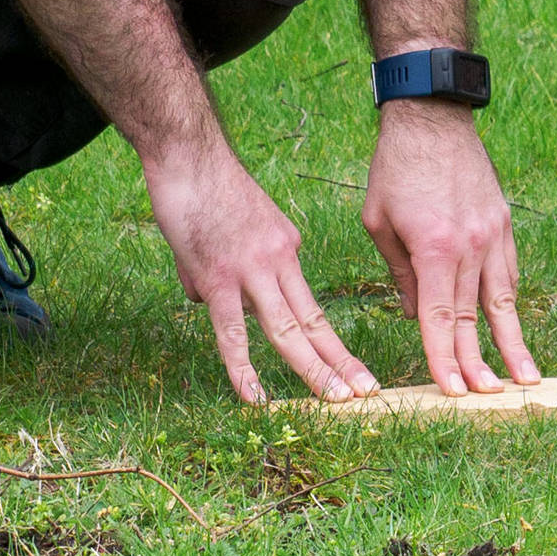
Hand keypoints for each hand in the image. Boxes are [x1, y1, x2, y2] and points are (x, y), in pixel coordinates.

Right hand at [142, 140, 379, 406]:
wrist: (190, 156)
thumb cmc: (204, 189)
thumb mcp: (236, 229)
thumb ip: (227, 271)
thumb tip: (207, 302)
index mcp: (287, 248)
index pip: (312, 305)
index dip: (333, 342)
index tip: (354, 370)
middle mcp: (279, 261)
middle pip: (314, 322)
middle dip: (340, 362)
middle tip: (366, 394)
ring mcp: (250, 271)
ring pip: (287, 330)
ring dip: (313, 369)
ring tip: (335, 399)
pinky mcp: (218, 278)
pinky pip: (232, 333)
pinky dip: (243, 369)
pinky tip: (254, 398)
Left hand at [361, 100, 540, 395]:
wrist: (432, 118)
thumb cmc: (395, 169)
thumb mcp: (379, 223)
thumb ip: (401, 274)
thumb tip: (419, 316)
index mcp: (434, 247)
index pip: (442, 318)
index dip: (446, 359)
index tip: (453, 392)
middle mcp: (469, 244)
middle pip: (476, 317)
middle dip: (482, 363)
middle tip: (492, 400)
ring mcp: (492, 233)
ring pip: (504, 299)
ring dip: (513, 341)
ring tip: (527, 378)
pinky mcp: (503, 222)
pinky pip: (509, 272)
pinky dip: (510, 302)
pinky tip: (513, 326)